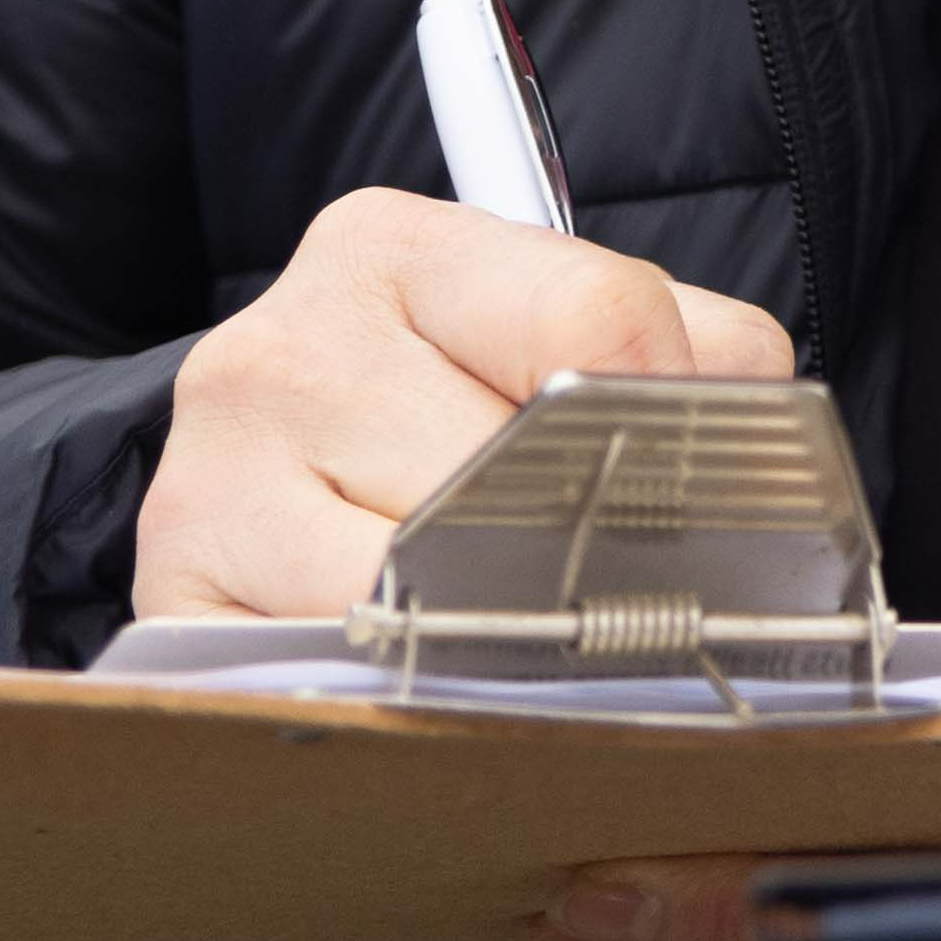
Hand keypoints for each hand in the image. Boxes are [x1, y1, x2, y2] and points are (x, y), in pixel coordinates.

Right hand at [130, 188, 794, 621]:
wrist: (263, 478)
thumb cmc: (444, 400)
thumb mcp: (559, 331)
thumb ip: (684, 362)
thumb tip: (764, 468)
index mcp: (393, 249)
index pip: (597, 320)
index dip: (676, 418)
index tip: (706, 479)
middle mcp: (280, 350)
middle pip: (520, 477)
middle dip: (597, 545)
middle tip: (635, 588)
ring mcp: (209, 484)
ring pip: (441, 593)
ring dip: (514, 634)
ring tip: (535, 632)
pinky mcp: (175, 611)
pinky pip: (351, 676)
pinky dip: (420, 691)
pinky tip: (442, 673)